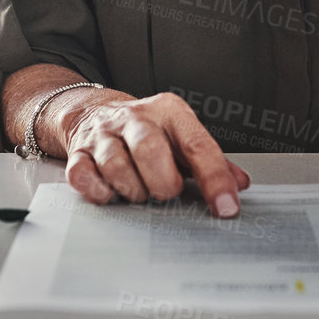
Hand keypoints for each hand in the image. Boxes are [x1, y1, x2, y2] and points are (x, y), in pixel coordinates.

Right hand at [56, 90, 251, 217]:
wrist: (94, 111)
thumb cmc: (146, 131)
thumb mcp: (181, 137)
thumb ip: (210, 161)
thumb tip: (240, 184)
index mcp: (170, 112)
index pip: (198, 145)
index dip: (214, 179)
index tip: (226, 207)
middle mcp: (136, 118)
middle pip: (150, 148)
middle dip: (163, 182)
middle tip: (166, 194)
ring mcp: (104, 134)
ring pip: (115, 163)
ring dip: (132, 189)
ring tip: (140, 193)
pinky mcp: (78, 152)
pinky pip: (83, 174)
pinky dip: (99, 191)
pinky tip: (111, 193)